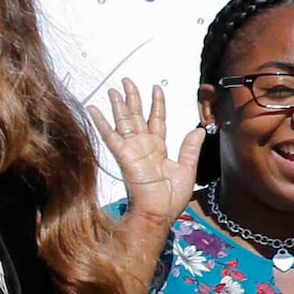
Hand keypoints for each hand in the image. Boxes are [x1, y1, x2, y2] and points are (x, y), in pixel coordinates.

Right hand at [88, 78, 204, 231]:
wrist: (159, 212)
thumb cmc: (171, 198)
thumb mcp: (188, 169)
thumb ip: (190, 149)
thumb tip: (199, 130)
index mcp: (158, 148)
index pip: (157, 120)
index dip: (156, 103)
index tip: (155, 87)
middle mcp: (143, 146)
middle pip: (137, 116)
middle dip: (132, 98)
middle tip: (127, 81)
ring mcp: (132, 150)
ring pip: (124, 121)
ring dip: (118, 105)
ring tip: (112, 89)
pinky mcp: (123, 155)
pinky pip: (111, 136)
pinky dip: (101, 123)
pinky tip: (94, 110)